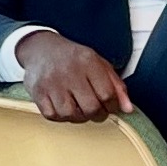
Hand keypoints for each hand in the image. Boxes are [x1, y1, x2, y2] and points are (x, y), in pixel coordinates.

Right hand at [12, 29, 128, 121]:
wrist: (41, 49)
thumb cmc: (74, 59)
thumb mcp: (99, 64)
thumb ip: (116, 86)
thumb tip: (128, 109)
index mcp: (88, 61)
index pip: (107, 94)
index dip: (112, 106)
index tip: (109, 106)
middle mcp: (69, 71)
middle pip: (90, 108)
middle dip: (97, 114)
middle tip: (95, 110)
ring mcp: (51, 83)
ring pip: (70, 115)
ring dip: (77, 117)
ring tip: (78, 108)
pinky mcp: (38, 92)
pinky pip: (52, 115)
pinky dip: (60, 116)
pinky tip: (63, 107)